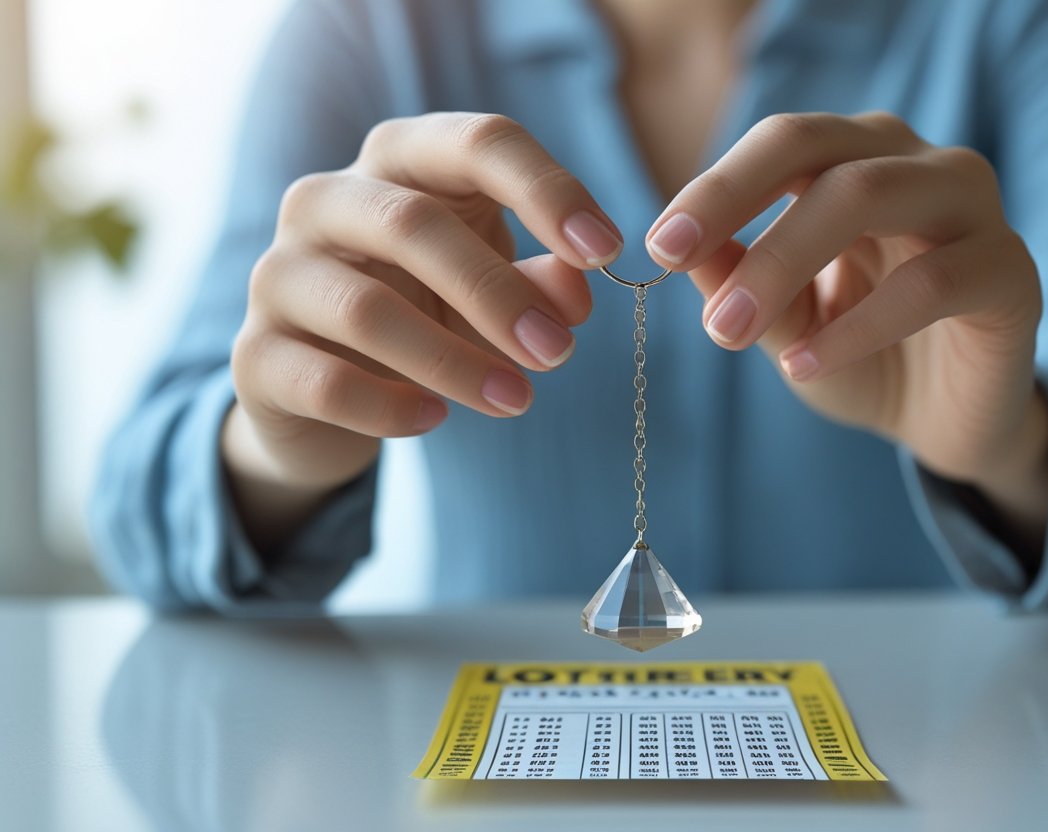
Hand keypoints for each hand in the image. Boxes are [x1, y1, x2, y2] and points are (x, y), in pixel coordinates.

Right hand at [224, 113, 622, 544]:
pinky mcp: (255, 355)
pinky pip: (325, 380)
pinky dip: (388, 406)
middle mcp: (325, 201)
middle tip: (560, 353)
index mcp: (397, 164)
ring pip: (366, 310)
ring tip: (516, 400)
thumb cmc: (423, 314)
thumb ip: (539, 286)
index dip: (547, 189)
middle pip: (413, 224)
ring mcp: (279, 275)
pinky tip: (433, 420)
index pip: (475, 141)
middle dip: (498, 293)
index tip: (605, 249)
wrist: (321, 392)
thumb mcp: (491, 293)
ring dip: (454, 360)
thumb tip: (574, 297)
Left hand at [646, 112, 1047, 548]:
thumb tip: (682, 249)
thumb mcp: (785, 323)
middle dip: (735, 204)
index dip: (716, 186)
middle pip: (821, 151)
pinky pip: (931, 283)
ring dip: (784, 259)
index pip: (784, 144)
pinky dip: (858, 326)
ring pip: (871, 194)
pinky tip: (806, 367)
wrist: (942, 422)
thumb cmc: (859, 356)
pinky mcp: (1010, 272)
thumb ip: (741, 282)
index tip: (657, 244)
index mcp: (859, 162)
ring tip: (729, 331)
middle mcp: (918, 166)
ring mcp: (973, 210)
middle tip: (672, 265)